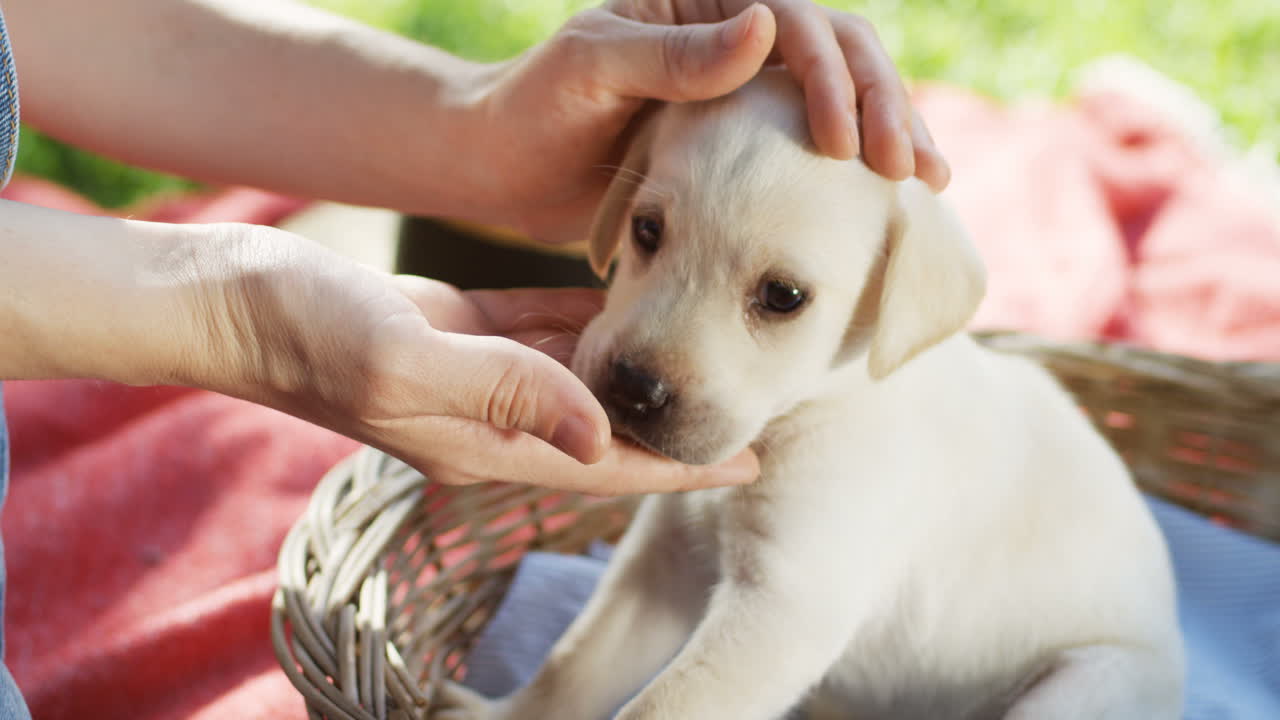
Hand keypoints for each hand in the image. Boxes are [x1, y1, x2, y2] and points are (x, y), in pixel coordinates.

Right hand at [190, 225, 757, 493]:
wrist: (236, 298)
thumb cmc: (309, 335)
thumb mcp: (405, 362)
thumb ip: (503, 391)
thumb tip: (598, 425)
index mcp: (484, 441)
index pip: (606, 464)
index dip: (679, 464)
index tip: (748, 457)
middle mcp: (488, 418)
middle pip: (604, 426)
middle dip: (671, 416)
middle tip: (743, 392)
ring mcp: (473, 377)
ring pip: (578, 375)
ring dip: (635, 367)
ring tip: (701, 350)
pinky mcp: (457, 331)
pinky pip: (540, 329)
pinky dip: (585, 321)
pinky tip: (626, 303)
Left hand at [466, 0, 948, 243]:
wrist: (499, 168)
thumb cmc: (528, 110)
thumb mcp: (591, 70)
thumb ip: (671, 53)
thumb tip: (768, 26)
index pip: (795, 17)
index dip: (831, 75)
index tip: (845, 143)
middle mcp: (733, 35)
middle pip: (836, 50)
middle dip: (882, 103)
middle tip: (912, 166)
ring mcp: (742, 89)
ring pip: (837, 97)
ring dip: (886, 133)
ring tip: (928, 183)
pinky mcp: (741, 143)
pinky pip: (810, 147)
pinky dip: (851, 172)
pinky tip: (888, 203)